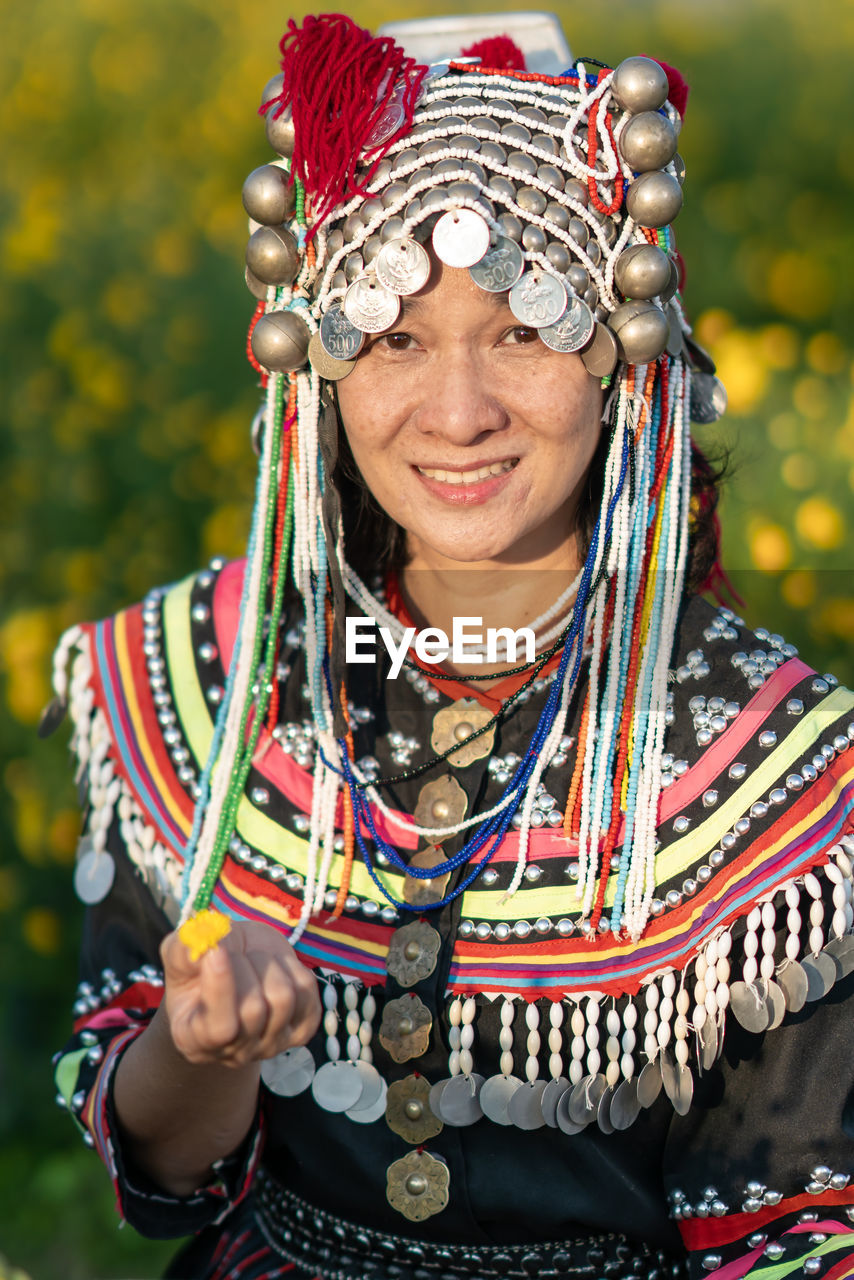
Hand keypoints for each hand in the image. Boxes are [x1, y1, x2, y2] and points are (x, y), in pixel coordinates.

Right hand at [160, 920, 320, 1066]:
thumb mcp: (180, 955)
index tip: (217, 951)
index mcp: (194, 1040)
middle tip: (233, 950)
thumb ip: (182, 951)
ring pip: (283, 998)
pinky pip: (306, 991)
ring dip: (268, 964)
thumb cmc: (201, 966)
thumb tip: (203, 947)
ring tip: (253, 958)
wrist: (236, 969)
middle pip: (254, 1009)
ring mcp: (271, 1045)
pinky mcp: (301, 1030)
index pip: (219, 1029)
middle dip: (244, 965)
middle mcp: (234, 1053)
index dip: (221, 989)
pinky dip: (292, 967)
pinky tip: (275, 967)